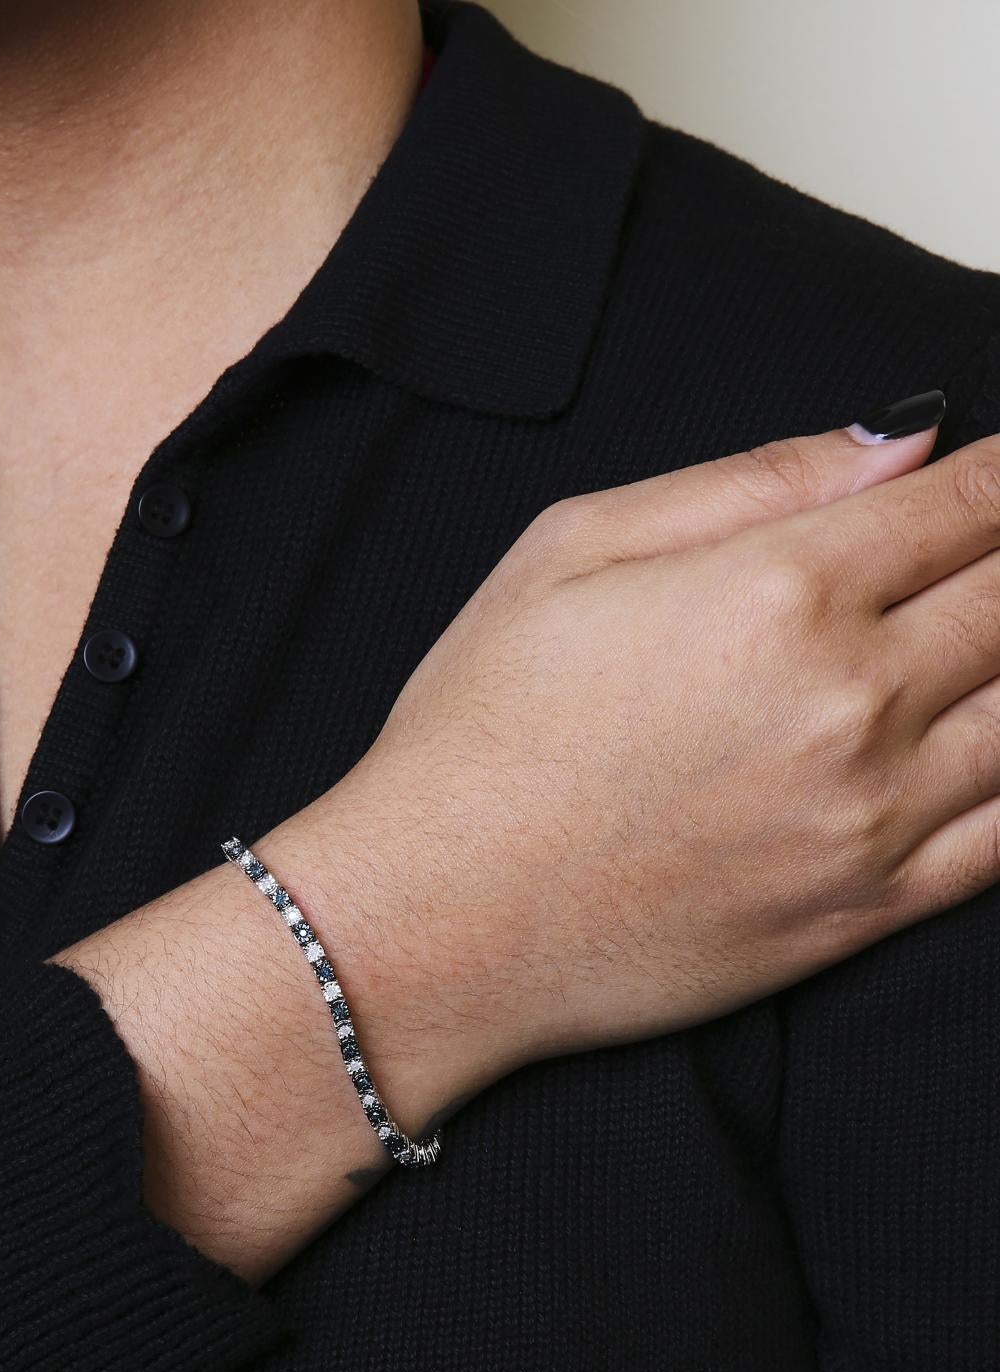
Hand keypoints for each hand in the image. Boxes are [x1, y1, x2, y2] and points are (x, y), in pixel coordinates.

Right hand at [300, 405, 999, 1083]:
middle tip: (998, 557)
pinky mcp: (866, 911)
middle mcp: (848, 699)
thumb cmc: (481, 734)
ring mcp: (869, 816)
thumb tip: (899, 441)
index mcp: (778, 589)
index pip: (969, 499)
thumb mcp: (571, 550)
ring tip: (994, 642)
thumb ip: (750, 480)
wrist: (436, 922)